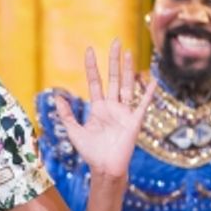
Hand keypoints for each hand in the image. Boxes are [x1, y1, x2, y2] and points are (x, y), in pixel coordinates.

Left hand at [55, 39, 154, 178]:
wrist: (105, 168)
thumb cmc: (90, 152)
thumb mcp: (73, 131)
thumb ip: (66, 114)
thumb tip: (57, 96)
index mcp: (98, 108)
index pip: (95, 81)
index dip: (92, 66)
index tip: (89, 50)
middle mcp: (112, 106)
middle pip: (113, 78)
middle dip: (113, 60)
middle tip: (115, 41)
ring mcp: (124, 112)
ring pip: (126, 85)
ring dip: (128, 69)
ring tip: (128, 52)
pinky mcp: (134, 121)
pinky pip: (142, 104)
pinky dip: (148, 92)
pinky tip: (153, 80)